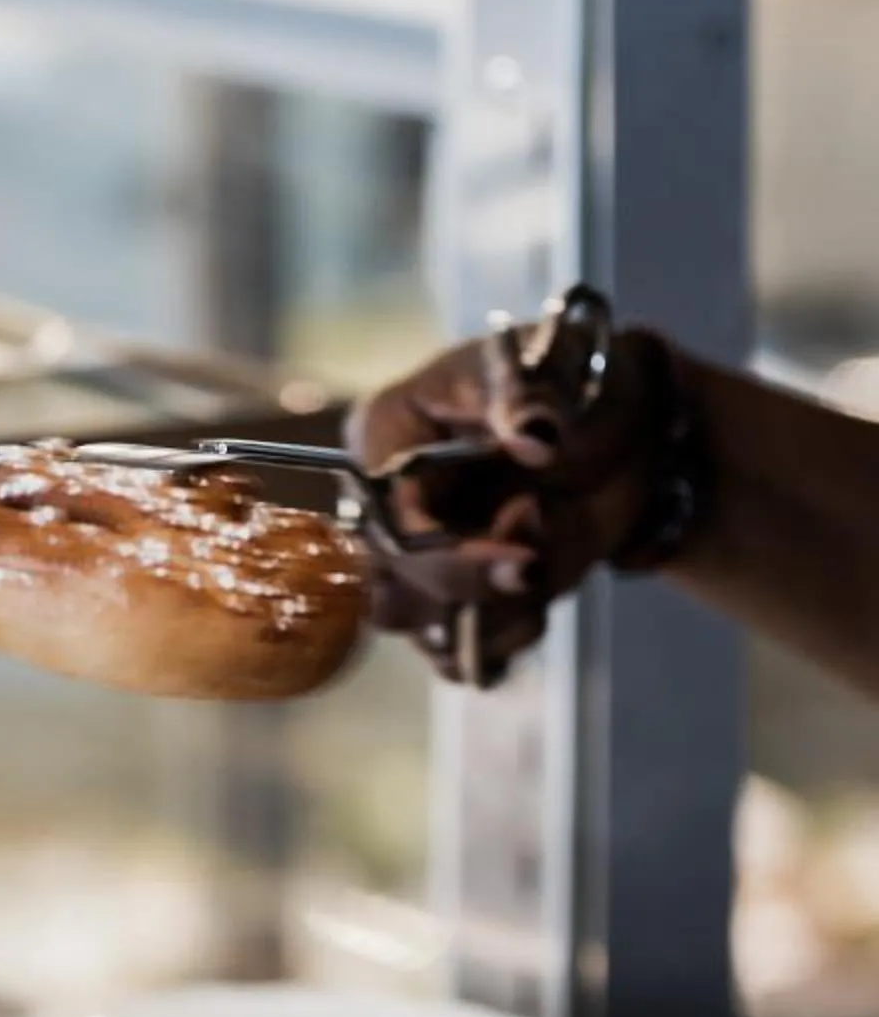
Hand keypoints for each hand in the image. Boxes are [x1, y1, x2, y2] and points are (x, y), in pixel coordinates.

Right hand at [345, 313, 679, 682]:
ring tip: (544, 573)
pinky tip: (535, 610)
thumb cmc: (578, 380)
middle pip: (390, 584)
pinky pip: (454, 652)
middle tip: (538, 561)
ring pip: (420, 626)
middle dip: (470, 587)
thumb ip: (536, 397)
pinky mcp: (457, 596)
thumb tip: (536, 438)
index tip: (526, 559)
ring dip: (488, 616)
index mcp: (388, 437)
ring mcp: (420, 557)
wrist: (631, 424)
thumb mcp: (559, 364)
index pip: (386, 518)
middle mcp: (390, 504)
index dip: (447, 553)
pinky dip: (497, 642)